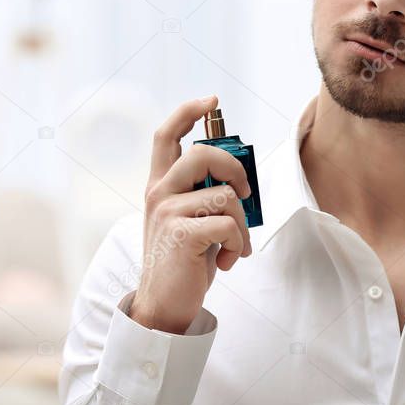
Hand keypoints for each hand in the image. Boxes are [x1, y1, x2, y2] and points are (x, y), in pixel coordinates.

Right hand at [128, 95, 252, 333]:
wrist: (165, 304)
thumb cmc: (185, 260)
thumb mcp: (192, 219)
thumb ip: (206, 195)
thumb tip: (240, 180)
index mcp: (161, 185)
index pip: (166, 135)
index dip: (188, 111)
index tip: (210, 99)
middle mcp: (159, 193)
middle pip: (202, 153)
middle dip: (235, 168)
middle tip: (245, 193)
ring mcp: (167, 212)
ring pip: (225, 195)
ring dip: (242, 225)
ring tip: (235, 246)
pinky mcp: (180, 233)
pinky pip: (229, 225)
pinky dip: (239, 245)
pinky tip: (229, 262)